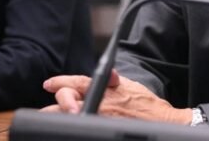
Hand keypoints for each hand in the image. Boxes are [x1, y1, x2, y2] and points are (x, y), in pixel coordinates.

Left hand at [41, 69, 191, 124]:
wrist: (161, 120)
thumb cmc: (147, 105)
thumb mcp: (129, 85)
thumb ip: (112, 82)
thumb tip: (100, 79)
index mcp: (106, 87)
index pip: (78, 81)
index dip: (61, 82)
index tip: (49, 84)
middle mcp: (100, 101)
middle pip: (67, 98)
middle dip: (57, 102)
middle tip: (47, 109)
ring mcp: (100, 116)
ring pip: (68, 116)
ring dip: (59, 115)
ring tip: (49, 119)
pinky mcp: (102, 126)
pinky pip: (80, 126)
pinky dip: (73, 126)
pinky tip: (68, 129)